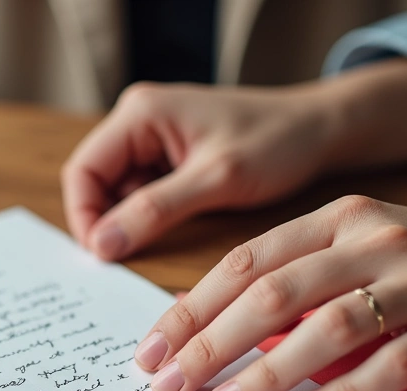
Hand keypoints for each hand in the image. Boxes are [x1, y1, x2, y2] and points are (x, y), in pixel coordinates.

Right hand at [60, 59, 406, 260]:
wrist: (323, 130)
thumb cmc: (278, 141)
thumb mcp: (216, 180)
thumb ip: (154, 211)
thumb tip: (102, 245)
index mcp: (141, 113)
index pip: (83, 171)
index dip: (85, 217)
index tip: (104, 257)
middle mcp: (139, 120)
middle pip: (95, 183)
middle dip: (108, 223)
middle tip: (128, 261)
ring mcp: (154, 139)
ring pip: (118, 193)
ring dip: (132, 223)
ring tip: (159, 246)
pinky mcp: (171, 158)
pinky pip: (143, 194)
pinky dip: (151, 219)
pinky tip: (175, 233)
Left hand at [133, 196, 406, 390]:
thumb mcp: (364, 247)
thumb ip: (301, 277)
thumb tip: (220, 331)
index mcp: (338, 219)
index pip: (245, 262)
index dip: (192, 308)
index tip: (150, 349)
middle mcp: (373, 241)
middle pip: (273, 294)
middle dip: (211, 345)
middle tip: (170, 388)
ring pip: (327, 328)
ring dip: (267, 374)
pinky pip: (393, 363)